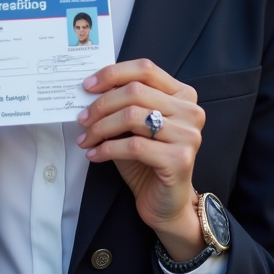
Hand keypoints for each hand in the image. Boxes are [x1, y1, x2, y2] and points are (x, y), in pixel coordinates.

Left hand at [76, 59, 206, 260]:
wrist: (165, 203)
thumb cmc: (148, 162)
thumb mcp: (135, 127)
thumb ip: (123, 105)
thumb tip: (90, 90)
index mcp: (182, 95)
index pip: (145, 69)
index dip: (113, 74)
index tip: (88, 86)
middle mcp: (190, 111)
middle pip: (135, 92)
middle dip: (102, 104)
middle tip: (82, 118)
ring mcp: (188, 134)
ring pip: (132, 116)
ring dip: (100, 128)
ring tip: (86, 139)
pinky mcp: (180, 158)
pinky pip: (133, 146)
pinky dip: (107, 149)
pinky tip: (95, 155)